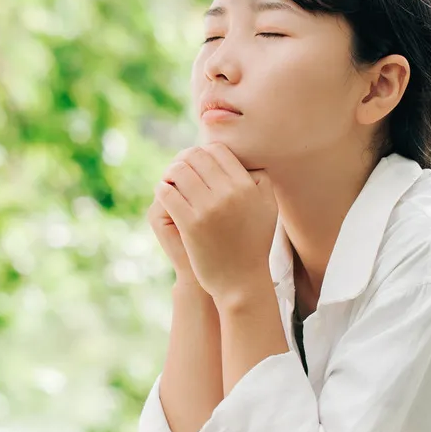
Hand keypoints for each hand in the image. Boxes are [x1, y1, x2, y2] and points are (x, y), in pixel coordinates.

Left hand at [153, 143, 276, 306]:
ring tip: (170, 179)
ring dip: (171, 172)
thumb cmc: (254, 244)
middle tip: (179, 167)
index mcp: (246, 186)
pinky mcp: (190, 224)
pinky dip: (162, 188)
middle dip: (184, 158)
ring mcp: (208, 208)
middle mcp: (228, 193)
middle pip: (196, 156)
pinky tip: (164, 192)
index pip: (218, 150)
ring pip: (179, 171)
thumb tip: (246, 161)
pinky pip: (168, 193)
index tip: (197, 161)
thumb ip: (261, 180)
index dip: (204, 151)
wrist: (241, 281)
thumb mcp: (268, 208)